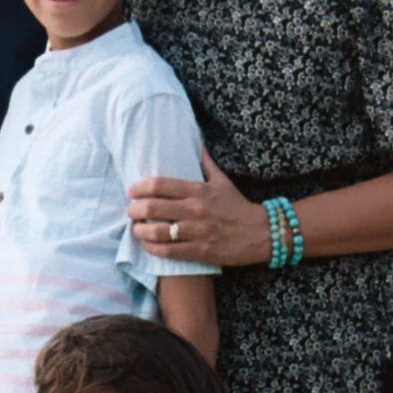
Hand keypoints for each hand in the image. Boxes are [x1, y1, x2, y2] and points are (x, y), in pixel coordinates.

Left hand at [128, 144, 268, 268]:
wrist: (261, 233)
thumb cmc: (238, 206)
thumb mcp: (222, 181)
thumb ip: (206, 163)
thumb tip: (196, 141)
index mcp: (199, 190)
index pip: (160, 184)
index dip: (139, 187)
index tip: (131, 191)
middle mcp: (196, 209)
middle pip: (154, 207)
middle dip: (135, 210)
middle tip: (130, 211)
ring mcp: (198, 231)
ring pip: (158, 231)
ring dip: (140, 230)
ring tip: (136, 228)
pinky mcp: (201, 251)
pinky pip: (169, 251)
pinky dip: (153, 248)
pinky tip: (147, 244)